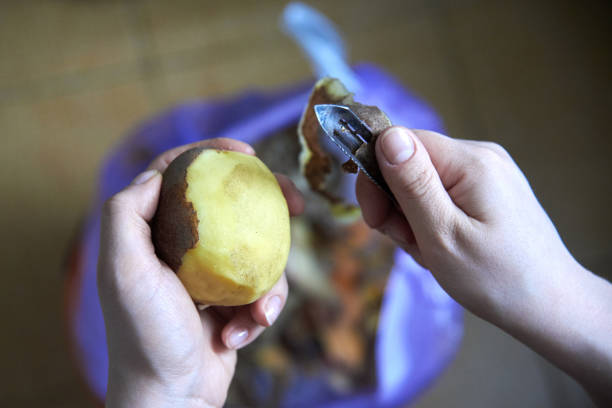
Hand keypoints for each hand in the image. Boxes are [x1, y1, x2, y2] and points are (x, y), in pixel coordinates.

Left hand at [97, 138, 303, 407]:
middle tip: (295, 202)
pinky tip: (241, 332)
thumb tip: (156, 175)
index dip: (210, 154)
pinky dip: (259, 310)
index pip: (177, 175)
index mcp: (150, 234)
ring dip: (267, 279)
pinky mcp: (230, 300)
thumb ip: (126, 214)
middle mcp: (179, 249)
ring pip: (256, 249)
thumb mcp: (124, 270)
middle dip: (266, 200)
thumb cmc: (145, 335)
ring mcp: (208, 274)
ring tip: (257, 312)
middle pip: (228, 205)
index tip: (247, 153)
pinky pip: (261, 289)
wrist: (170, 397)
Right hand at [356, 127, 611, 404]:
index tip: (376, 219)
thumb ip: (412, 183)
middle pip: (409, 163)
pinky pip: (442, 195)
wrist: (549, 306)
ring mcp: (487, 173)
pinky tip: (444, 247)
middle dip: (397, 205)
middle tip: (411, 243)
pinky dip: (432, 222)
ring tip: (433, 252)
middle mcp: (480, 156)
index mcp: (470, 161)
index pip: (398, 141)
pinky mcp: (489, 190)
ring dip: (414, 219)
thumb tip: (387, 135)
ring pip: (422, 183)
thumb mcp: (442, 234)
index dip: (377, 176)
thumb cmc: (495, 278)